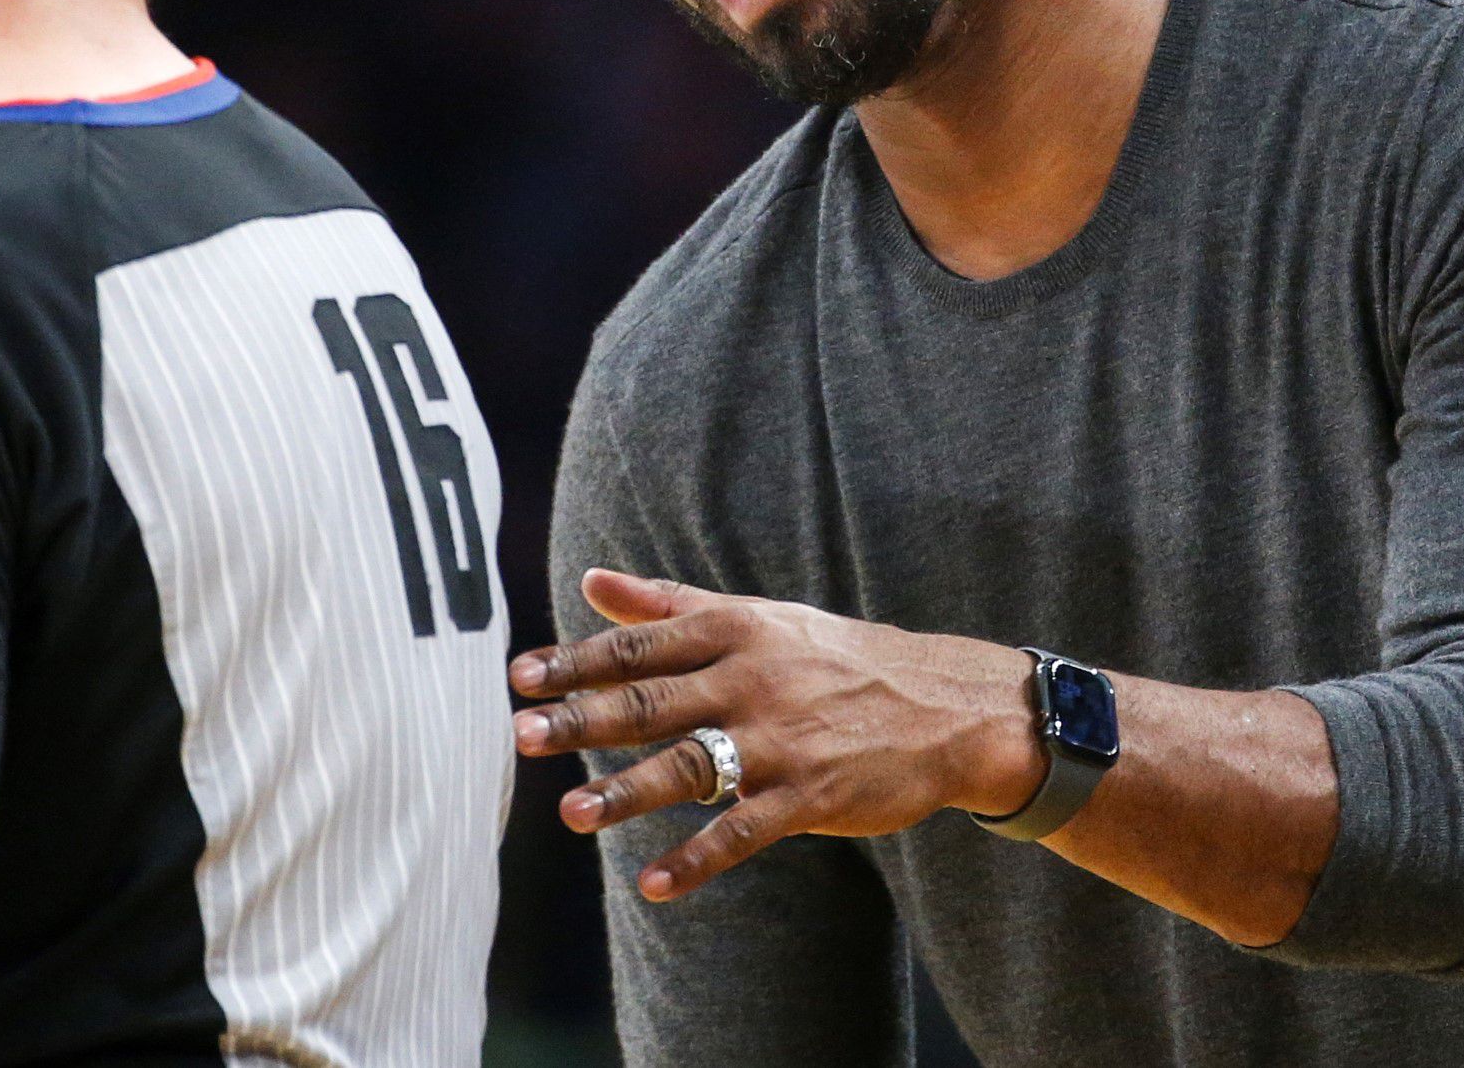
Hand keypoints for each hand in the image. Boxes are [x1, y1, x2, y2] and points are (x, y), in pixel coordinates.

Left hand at [510, 568, 1041, 900]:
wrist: (944, 704)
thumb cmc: (834, 657)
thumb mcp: (754, 617)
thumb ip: (667, 603)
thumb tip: (592, 580)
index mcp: (732, 631)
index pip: (639, 646)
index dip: (576, 661)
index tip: (519, 677)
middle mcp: (750, 680)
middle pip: (651, 701)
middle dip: (583, 719)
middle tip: (521, 736)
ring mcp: (780, 740)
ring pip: (690, 766)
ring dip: (628, 791)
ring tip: (572, 813)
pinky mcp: (809, 796)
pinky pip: (743, 832)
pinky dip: (698, 859)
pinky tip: (653, 883)